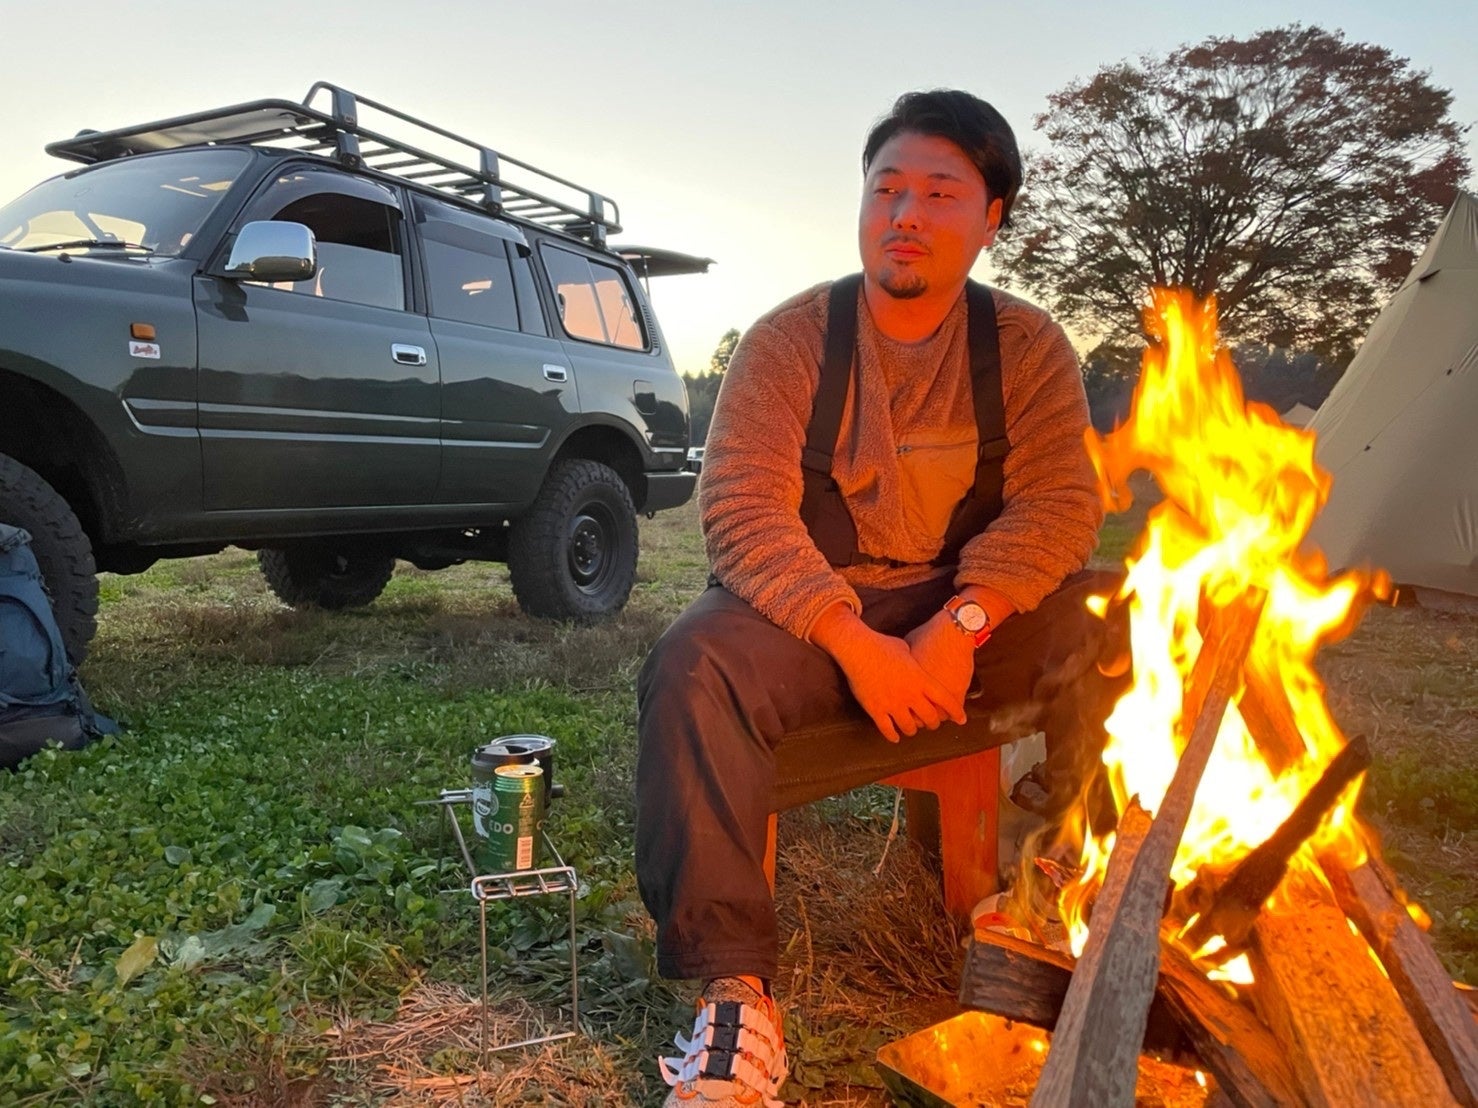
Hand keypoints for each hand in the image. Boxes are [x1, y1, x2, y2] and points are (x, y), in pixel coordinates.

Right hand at [811, 605, 963, 741]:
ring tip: (912, 729)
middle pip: (929, 718)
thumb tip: (915, 662)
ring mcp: (892, 704)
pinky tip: (895, 737)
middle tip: (932, 724)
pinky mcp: (875, 709)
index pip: (945, 700)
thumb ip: (915, 662)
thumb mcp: (907, 649)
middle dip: (933, 723)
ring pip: (909, 727)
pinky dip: (892, 735)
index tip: (961, 719)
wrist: (858, 649)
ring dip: (912, 730)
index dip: (955, 711)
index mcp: (921, 680)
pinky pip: (886, 729)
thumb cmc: (883, 645)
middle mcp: (910, 695)